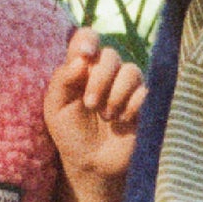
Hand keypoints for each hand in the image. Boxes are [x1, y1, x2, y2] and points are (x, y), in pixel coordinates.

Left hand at [44, 29, 145, 197]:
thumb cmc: (70, 134)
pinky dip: (132, 106)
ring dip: (116, 94)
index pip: (87, 37)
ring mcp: (127, 87)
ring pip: (131, 71)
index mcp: (82, 68)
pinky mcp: (144, 103)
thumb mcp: (56, 108)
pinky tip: (123, 121)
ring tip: (107, 116)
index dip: (88, 39)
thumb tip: (82, 60)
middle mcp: (107, 73)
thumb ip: (62, 80)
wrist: (91, 164)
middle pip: (111, 54)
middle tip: (90, 104)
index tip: (85, 55)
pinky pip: (146, 92)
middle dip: (100, 79)